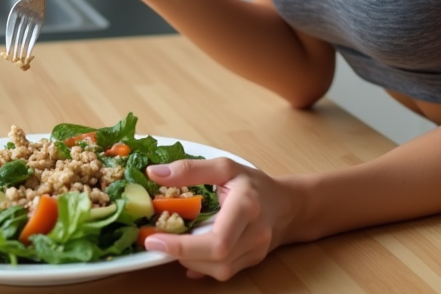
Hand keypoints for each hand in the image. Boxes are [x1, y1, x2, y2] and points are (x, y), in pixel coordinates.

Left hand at [144, 158, 298, 280]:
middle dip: (182, 253)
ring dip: (190, 260)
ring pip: (218, 270)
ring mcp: (255, 252)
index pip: (217, 240)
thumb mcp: (224, 168)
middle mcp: (255, 234)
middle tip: (157, 242)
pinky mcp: (251, 262)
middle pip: (216, 259)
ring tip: (176, 242)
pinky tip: (191, 251)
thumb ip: (190, 169)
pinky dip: (201, 264)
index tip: (154, 239)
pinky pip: (222, 272)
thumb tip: (154, 174)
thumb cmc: (254, 184)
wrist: (287, 206)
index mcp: (247, 206)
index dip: (183, 246)